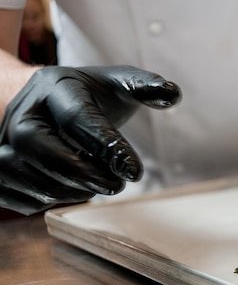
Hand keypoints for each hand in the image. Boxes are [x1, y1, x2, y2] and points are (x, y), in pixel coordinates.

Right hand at [0, 65, 180, 214]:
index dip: (109, 148)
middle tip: (117, 185)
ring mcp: (2, 142)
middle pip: (38, 147)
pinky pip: (18, 197)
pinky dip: (50, 200)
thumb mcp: (117, 84)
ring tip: (99, 185)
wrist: (43, 104)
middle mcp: (21, 112)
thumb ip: (145, 87)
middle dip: (82, 173)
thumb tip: (173, 94)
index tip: (134, 172)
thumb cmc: (87, 97)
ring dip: (71, 191)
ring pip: (26, 176)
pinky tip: (74, 190)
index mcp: (54, 87)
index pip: (79, 119)